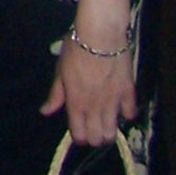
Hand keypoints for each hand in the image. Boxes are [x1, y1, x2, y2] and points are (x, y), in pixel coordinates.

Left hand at [44, 27, 137, 145]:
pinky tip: (120, 108)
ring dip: (108, 132)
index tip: (78, 132)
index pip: (79, 133)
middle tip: (92, 129)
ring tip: (104, 124)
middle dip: (93, 138)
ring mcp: (113, 102)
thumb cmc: (76, 49)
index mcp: (76, 102)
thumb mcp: (61, 71)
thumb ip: (56, 94)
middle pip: (97, 137)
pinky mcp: (129, 93)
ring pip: (113, 131)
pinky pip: (130, 114)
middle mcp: (95, 107)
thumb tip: (45, 112)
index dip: (78, 138)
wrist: (101, 36)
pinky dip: (125, 114)